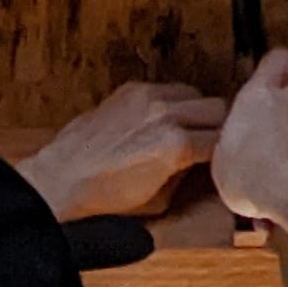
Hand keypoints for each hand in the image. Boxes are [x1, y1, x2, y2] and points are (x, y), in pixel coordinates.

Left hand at [16, 80, 225, 219]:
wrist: (61, 180)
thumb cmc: (105, 197)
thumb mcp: (159, 198)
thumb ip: (188, 175)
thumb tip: (205, 163)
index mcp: (176, 144)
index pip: (223, 140)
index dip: (226, 152)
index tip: (224, 159)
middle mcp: (165, 114)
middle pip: (219, 107)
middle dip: (219, 126)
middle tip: (213, 142)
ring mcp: (147, 97)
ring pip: (195, 93)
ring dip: (197, 110)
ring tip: (189, 129)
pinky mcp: (131, 90)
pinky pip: (167, 88)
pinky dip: (172, 102)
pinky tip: (163, 120)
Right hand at [210, 49, 287, 225]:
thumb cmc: (259, 179)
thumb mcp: (222, 160)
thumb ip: (233, 139)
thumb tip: (235, 146)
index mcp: (262, 94)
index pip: (275, 60)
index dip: (274, 69)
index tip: (270, 77)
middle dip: (285, 120)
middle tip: (270, 145)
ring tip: (284, 176)